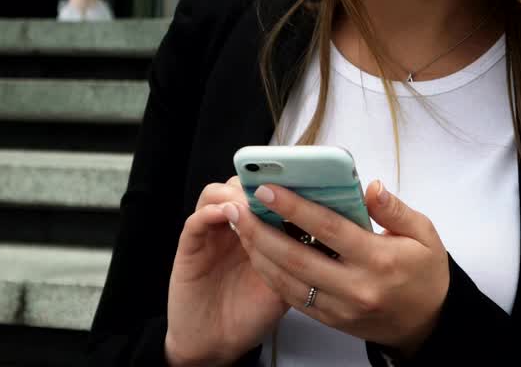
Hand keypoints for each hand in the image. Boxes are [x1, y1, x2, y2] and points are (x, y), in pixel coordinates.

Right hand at [164, 177, 287, 366]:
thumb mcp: (289, 281)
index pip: (267, 191)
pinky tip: (229, 215)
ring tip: (251, 203)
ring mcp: (211, 233)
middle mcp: (234, 225)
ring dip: (235, 193)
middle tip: (276, 188)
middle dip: (259, 182)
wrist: (218, 341)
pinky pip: (196, 220)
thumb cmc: (254, 311)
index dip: (283, 182)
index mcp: (259, 228)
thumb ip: (301, 253)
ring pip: (216, 193)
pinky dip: (211, 212)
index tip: (300, 180)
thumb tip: (330, 230)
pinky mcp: (190, 247)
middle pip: (241, 184)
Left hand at [230, 180, 449, 356]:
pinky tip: (258, 254)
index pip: (329, 229)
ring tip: (240, 227)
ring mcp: (341, 308)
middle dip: (262, 231)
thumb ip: (395, 209)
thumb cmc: (425, 272)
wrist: (428, 323)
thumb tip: (370, 186)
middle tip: (238, 207)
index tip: (269, 189)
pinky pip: (293, 298)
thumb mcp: (425, 234)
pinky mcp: (331, 320)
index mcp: (379, 259)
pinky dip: (271, 276)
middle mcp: (356, 286)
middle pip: (298, 257)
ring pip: (289, 281)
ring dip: (259, 253)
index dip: (295, 208)